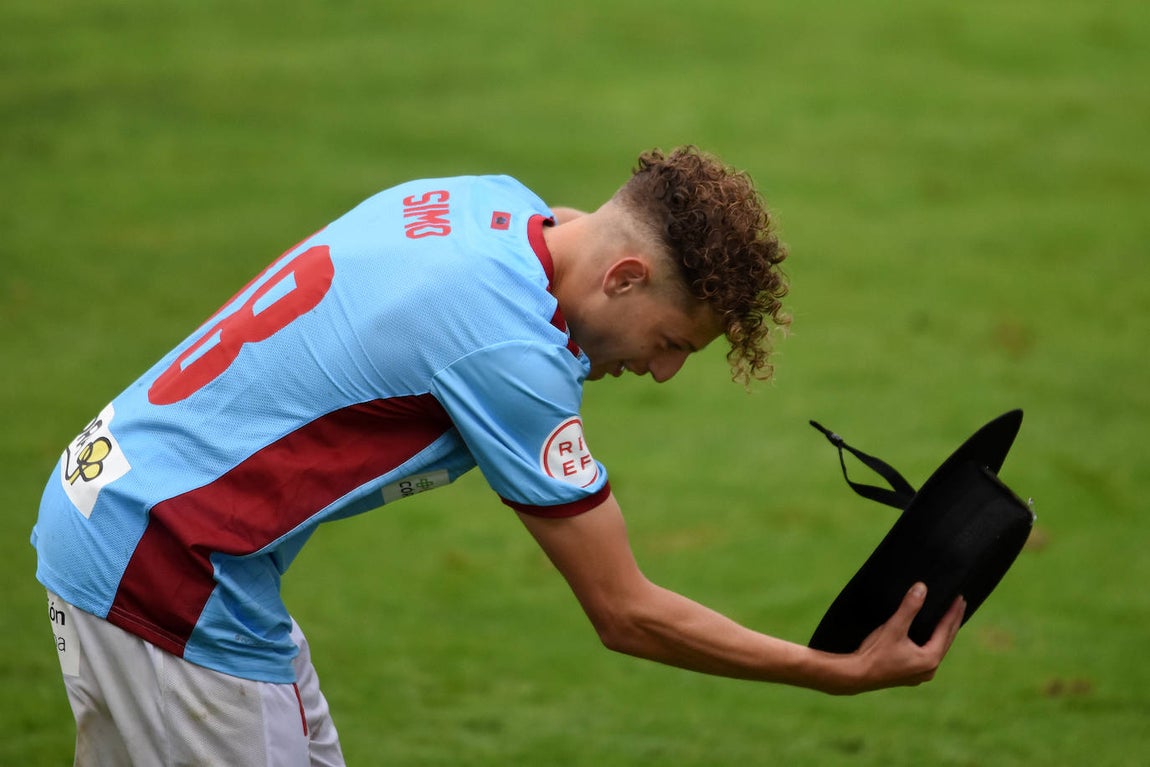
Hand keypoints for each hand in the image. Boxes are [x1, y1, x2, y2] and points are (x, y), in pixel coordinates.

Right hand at [840, 583, 965, 693]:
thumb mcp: (894, 627)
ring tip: (948, 619)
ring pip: (937, 649)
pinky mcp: (909, 675)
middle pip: (946, 641)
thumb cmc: (875, 653)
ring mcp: (919, 674)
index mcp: (929, 659)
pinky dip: (931, 643)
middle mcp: (929, 670)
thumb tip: (922, 588)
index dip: (953, 613)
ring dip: (943, 633)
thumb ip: (909, 607)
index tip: (960, 598)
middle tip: (960, 604)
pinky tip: (928, 638)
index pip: (946, 630)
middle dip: (952, 621)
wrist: (855, 676)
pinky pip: (927, 655)